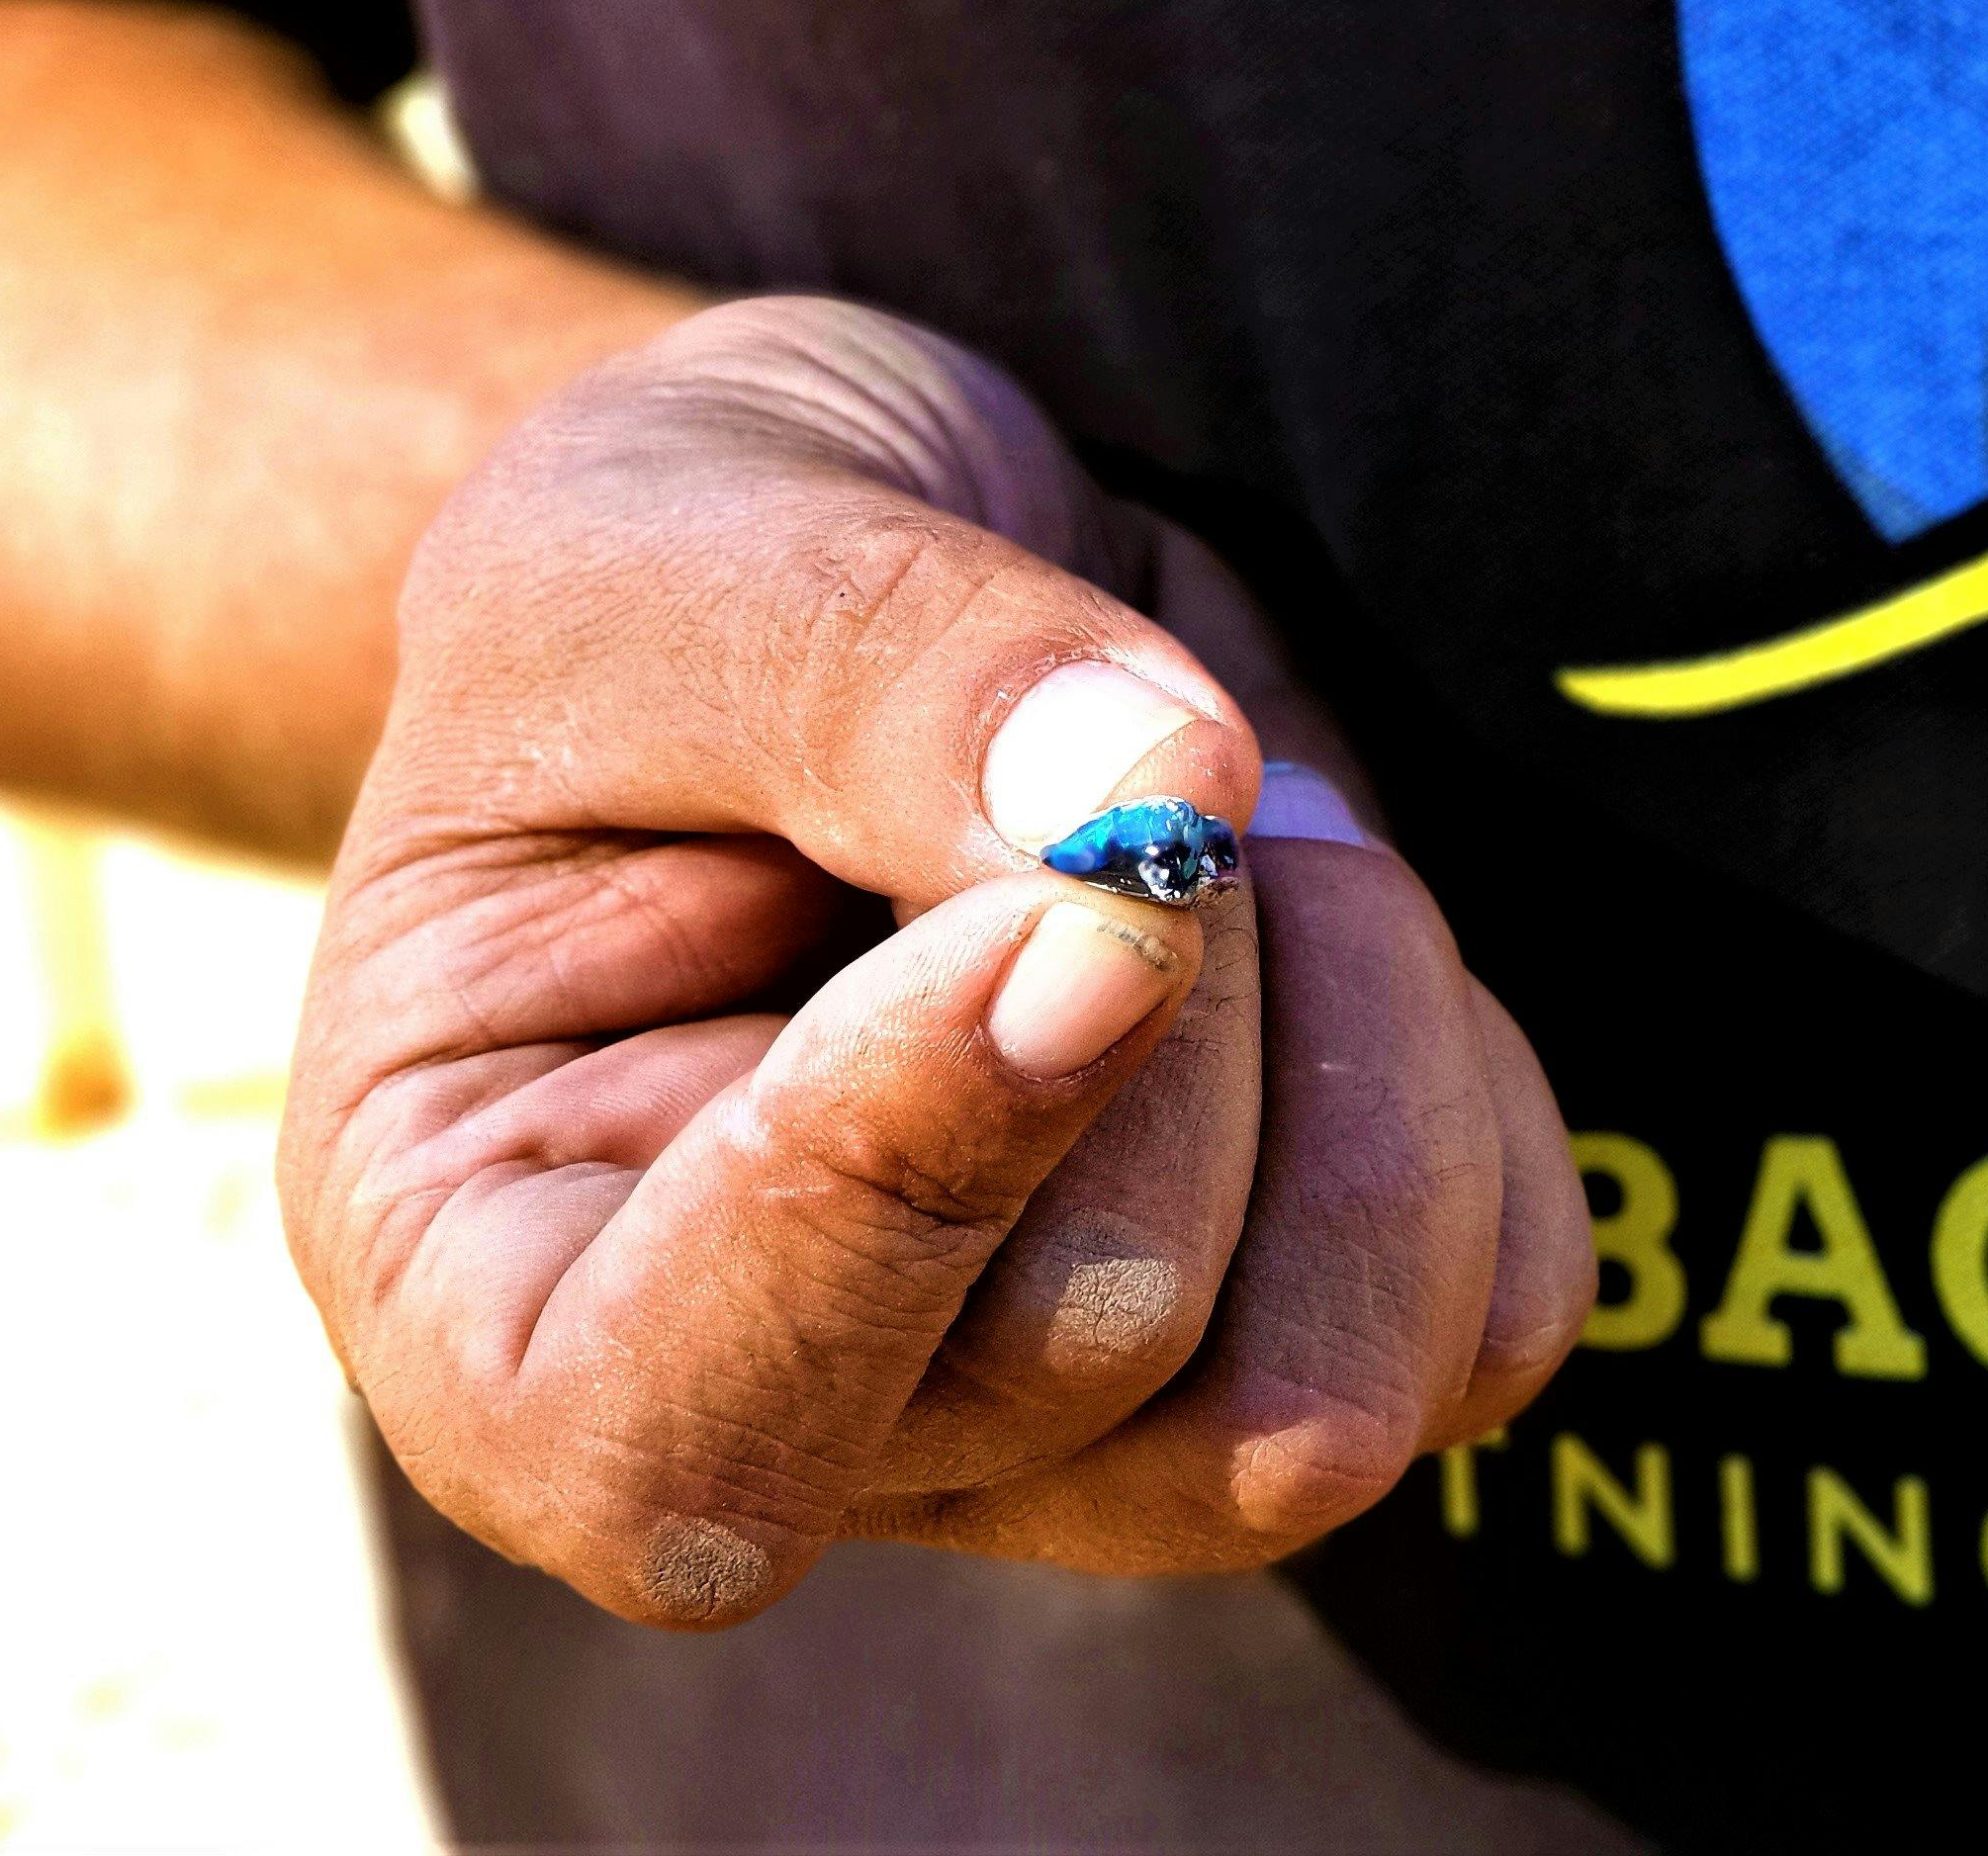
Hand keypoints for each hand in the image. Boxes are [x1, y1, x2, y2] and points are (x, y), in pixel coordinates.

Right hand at [282, 297, 1589, 1626]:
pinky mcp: (1298, 1359)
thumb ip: (869, 670)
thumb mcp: (667, 545)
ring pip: (1327, 1400)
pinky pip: (1491, 1324)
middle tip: (1127, 748)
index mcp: (497, 1303)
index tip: (1045, 912)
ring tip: (1250, 821)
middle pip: (1090, 1351)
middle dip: (1174, 989)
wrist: (881, 584)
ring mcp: (1060, 1442)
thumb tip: (1142, 811)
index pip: (677, 1436)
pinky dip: (1468, 1091)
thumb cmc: (684, 587)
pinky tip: (1334, 929)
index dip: (893, 1188)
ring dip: (1354, 1049)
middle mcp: (792, 1431)